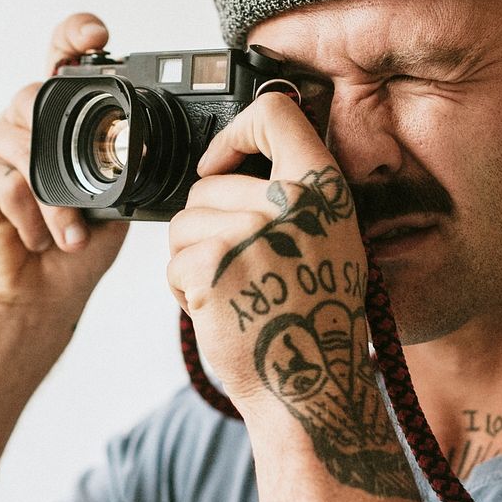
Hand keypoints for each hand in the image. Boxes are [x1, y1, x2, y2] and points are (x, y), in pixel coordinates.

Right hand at [0, 13, 127, 326]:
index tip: (97, 34)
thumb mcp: (113, 201)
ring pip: (25, 143)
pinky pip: (6, 179)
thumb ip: (119, 165)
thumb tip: (147, 147)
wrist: (40, 297)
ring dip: (55, 199)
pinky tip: (35, 238)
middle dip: (64, 138)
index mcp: (57, 124)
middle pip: (37, 96)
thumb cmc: (76, 249)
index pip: (61, 64)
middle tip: (90, 185)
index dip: (73, 37)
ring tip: (68, 236)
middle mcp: (21, 124)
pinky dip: (30, 215)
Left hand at [167, 93, 368, 416]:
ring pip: (182, 222)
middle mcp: (290, 204)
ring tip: (232, 291)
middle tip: (240, 266)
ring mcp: (250, 233)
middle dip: (205, 225)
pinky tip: (220, 310)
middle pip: (206, 182)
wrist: (310, 388)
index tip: (221, 164)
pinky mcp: (212, 265)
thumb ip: (295, 193)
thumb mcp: (329, 239)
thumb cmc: (312, 316)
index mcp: (323, 189)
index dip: (236, 134)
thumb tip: (235, 158)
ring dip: (192, 259)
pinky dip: (185, 290)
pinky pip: (172, 261)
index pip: (274, 113)